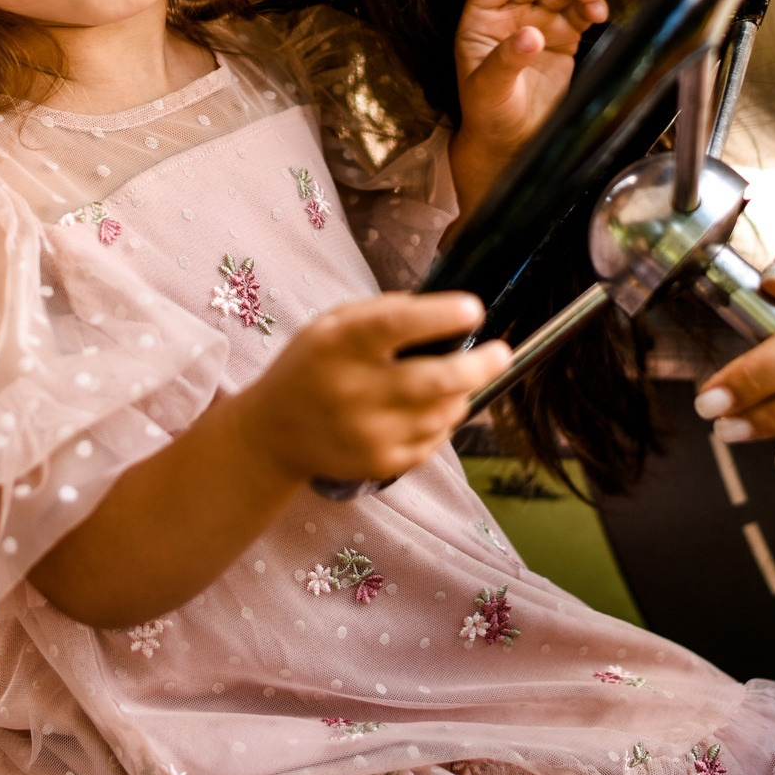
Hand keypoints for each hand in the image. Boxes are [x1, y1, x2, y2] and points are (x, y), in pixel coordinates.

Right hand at [238, 292, 506, 485]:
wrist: (273, 434)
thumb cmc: (312, 365)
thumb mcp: (332, 323)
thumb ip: (384, 312)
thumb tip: (447, 312)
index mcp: (338, 345)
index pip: (392, 327)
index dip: (437, 317)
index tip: (474, 310)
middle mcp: (352, 391)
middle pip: (430, 382)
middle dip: (476, 366)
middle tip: (501, 352)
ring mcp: (367, 434)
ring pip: (442, 413)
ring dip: (461, 392)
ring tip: (457, 378)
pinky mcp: (380, 465)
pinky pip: (434, 440)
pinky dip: (443, 420)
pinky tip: (428, 408)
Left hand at [450, 0, 607, 218]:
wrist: (512, 146)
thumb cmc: (489, 116)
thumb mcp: (489, 89)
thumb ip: (506, 60)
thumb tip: (529, 34)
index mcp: (481, 20)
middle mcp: (509, 17)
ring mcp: (538, 26)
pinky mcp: (562, 41)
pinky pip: (577, 14)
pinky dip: (590, 8)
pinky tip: (598, 9)